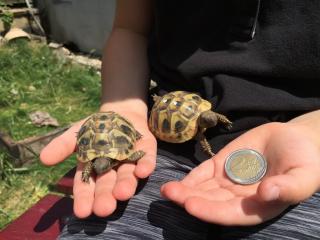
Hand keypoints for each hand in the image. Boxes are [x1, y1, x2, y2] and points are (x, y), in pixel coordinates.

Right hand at [40, 108, 156, 217]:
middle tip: (104, 209)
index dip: (84, 198)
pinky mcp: (147, 151)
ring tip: (122, 193)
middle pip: (108, 185)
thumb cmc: (95, 126)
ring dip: (126, 184)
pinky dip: (145, 165)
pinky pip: (147, 159)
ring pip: (128, 175)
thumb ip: (62, 146)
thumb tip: (43, 159)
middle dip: (106, 196)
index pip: (87, 186)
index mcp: (93, 168)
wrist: (120, 111)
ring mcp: (130, 161)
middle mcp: (112, 169)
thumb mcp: (76, 134)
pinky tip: (143, 171)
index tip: (82, 212)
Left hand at [161, 122, 319, 225]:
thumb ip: (289, 187)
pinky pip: (203, 173)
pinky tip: (176, 181)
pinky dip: (190, 177)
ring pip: (203, 189)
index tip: (191, 205)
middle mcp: (239, 198)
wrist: (295, 139)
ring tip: (167, 189)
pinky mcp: (222, 165)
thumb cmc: (305, 160)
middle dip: (189, 200)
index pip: (230, 214)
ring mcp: (228, 181)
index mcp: (257, 207)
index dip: (210, 211)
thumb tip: (267, 194)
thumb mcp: (304, 175)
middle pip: (210, 202)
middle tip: (171, 194)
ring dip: (184, 190)